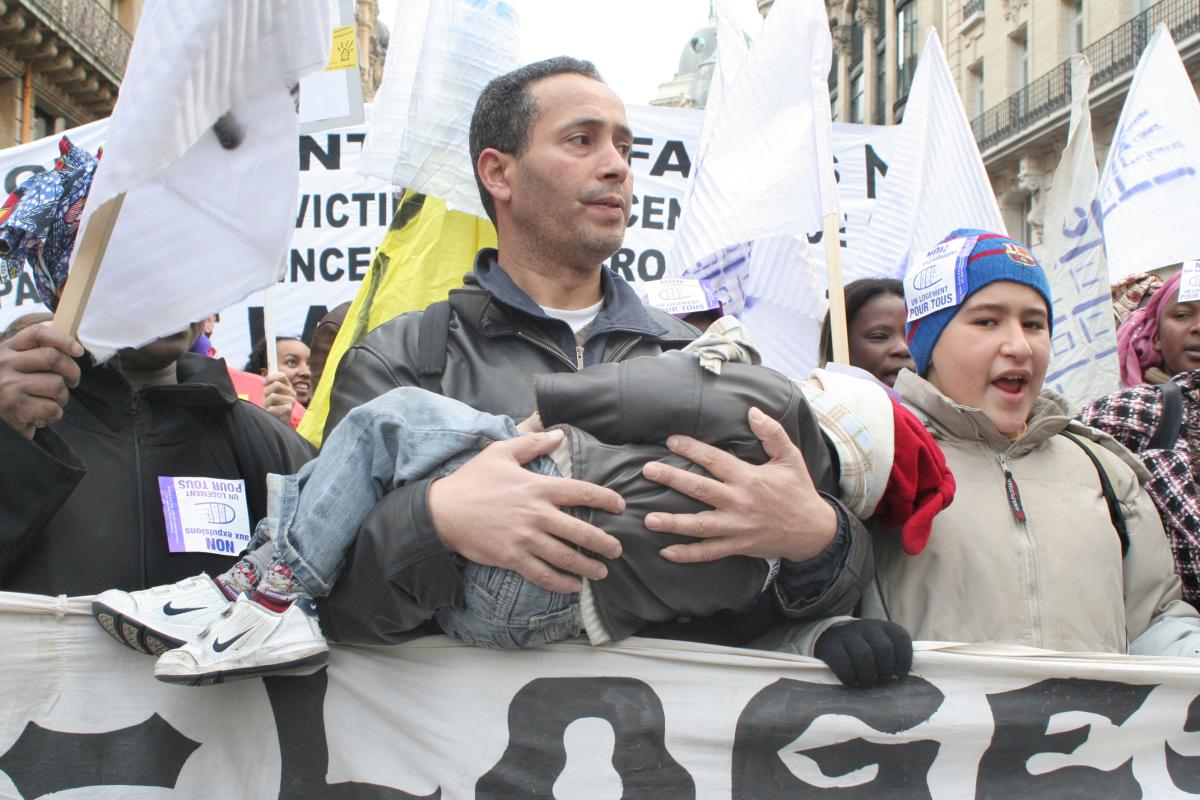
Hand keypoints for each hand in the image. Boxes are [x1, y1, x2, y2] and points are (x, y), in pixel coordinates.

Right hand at [0, 322, 83, 437]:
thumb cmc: (9, 390)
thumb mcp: (16, 365)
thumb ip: (38, 354)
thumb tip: (74, 348)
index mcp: (8, 348)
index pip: (37, 333)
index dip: (63, 339)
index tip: (79, 351)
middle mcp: (5, 363)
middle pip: (54, 358)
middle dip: (72, 372)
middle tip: (72, 382)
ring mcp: (8, 384)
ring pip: (56, 385)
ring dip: (63, 397)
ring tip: (51, 402)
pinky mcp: (14, 407)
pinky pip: (52, 407)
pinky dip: (54, 414)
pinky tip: (43, 416)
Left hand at [261, 371, 296, 423]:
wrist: (277, 420)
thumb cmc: (272, 405)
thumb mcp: (270, 392)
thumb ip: (269, 383)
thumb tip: (265, 375)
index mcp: (287, 386)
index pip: (282, 375)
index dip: (271, 377)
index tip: (264, 383)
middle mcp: (291, 392)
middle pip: (276, 384)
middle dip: (267, 391)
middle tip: (266, 398)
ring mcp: (291, 400)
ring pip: (273, 395)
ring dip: (267, 402)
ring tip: (268, 407)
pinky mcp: (289, 409)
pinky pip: (274, 406)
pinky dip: (269, 410)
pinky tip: (271, 412)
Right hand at [428, 428, 625, 593]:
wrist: (443, 511)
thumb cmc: (472, 480)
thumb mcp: (500, 452)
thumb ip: (531, 443)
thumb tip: (558, 435)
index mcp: (538, 487)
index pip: (582, 492)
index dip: (606, 499)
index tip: (620, 506)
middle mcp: (536, 514)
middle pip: (581, 531)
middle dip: (604, 543)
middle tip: (617, 549)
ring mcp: (525, 538)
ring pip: (566, 557)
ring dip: (588, 566)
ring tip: (602, 572)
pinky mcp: (512, 557)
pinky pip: (542, 574)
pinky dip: (561, 583)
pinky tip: (573, 587)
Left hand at [642, 407, 836, 563]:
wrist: (814, 531)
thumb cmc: (798, 491)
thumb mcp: (790, 457)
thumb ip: (772, 433)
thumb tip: (752, 411)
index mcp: (749, 478)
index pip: (714, 460)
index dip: (692, 449)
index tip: (671, 440)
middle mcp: (739, 502)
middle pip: (700, 489)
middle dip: (672, 479)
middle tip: (648, 471)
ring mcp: (737, 526)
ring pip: (699, 525)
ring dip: (673, 522)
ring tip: (648, 518)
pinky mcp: (738, 546)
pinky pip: (709, 552)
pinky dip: (688, 554)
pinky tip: (667, 552)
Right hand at [814, 619, 912, 687]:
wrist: (830, 638)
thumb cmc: (862, 648)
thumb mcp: (877, 645)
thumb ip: (891, 658)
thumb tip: (899, 679)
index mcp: (883, 627)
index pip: (901, 637)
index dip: (904, 660)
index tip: (899, 675)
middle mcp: (866, 627)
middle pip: (883, 649)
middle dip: (885, 671)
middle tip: (881, 681)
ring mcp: (848, 634)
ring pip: (864, 656)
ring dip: (867, 676)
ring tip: (866, 683)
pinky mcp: (831, 646)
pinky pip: (843, 663)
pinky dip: (849, 677)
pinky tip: (851, 682)